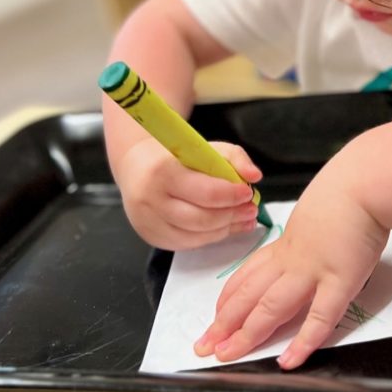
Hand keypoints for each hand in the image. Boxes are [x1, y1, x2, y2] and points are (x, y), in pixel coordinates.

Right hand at [115, 138, 263, 249]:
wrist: (136, 167)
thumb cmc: (175, 156)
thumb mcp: (205, 147)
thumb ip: (235, 158)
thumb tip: (255, 176)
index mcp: (163, 171)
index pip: (205, 192)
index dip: (231, 195)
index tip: (248, 192)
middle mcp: (151, 200)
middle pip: (201, 219)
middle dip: (232, 216)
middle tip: (251, 209)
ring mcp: (149, 222)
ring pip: (196, 235)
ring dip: (225, 229)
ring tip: (244, 219)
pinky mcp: (152, 237)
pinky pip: (187, 243)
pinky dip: (210, 237)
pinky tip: (225, 228)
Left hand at [193, 161, 388, 369]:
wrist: (366, 183)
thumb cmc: (349, 190)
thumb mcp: (317, 210)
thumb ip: (309, 231)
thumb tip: (311, 240)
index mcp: (288, 243)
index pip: (249, 275)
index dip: (229, 299)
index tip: (215, 316)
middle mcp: (293, 260)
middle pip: (250, 294)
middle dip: (224, 323)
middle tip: (204, 345)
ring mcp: (314, 271)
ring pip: (271, 307)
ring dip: (246, 334)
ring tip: (227, 355)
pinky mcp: (341, 281)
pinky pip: (319, 318)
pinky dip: (302, 342)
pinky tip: (288, 360)